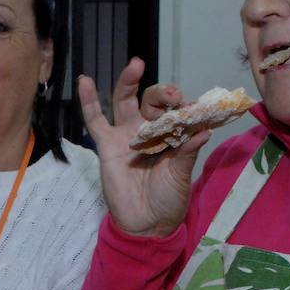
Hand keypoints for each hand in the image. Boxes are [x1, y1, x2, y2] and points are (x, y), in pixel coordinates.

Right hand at [78, 57, 212, 236]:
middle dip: (162, 93)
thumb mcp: (181, 176)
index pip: (178, 111)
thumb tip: (204, 130)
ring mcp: (126, 134)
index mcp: (172, 135)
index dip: (185, 107)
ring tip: (136, 65)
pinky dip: (89, 101)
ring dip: (129, 82)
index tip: (195, 109)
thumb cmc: (168, 199)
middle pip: (153, 100)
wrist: (146, 224)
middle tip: (172, 96)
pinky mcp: (107, 144)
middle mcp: (149, 129)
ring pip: (125, 100)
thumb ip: (188, 152)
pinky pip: (95, 120)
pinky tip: (85, 81)